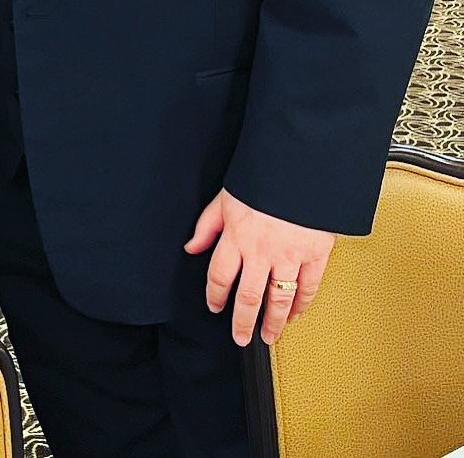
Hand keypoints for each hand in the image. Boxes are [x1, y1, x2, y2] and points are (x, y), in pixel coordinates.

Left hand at [184, 188, 333, 345]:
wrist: (298, 168)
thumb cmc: (260, 180)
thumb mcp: (224, 199)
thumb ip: (207, 226)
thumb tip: (191, 248)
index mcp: (236, 236)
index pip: (220, 275)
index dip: (215, 295)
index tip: (215, 307)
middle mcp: (261, 250)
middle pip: (248, 295)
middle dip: (242, 321)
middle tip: (240, 337)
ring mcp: (290, 254)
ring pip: (279, 298)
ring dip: (273, 322)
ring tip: (268, 336)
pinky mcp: (315, 254)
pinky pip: (308, 287)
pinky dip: (302, 305)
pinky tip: (295, 315)